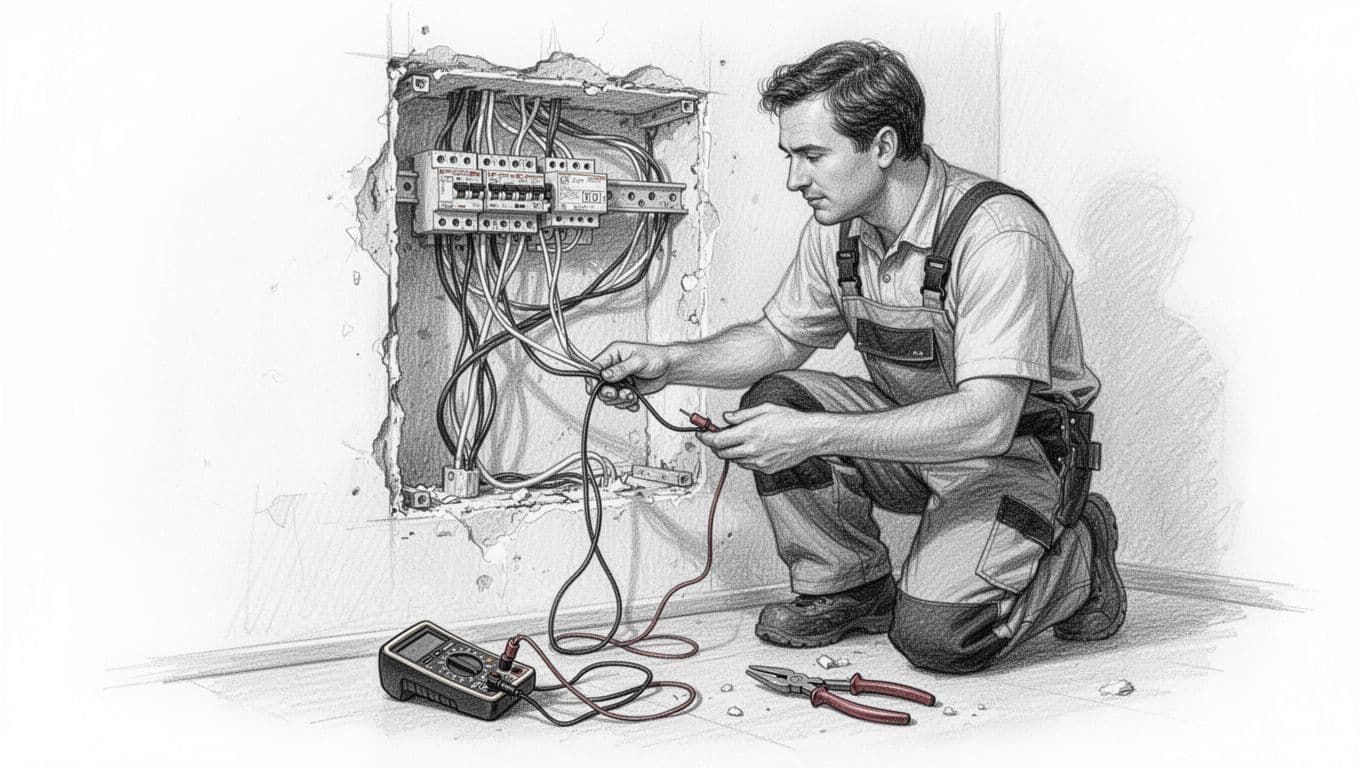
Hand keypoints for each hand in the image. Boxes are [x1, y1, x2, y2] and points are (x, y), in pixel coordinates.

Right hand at [589, 341, 674, 409]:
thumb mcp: (639, 361)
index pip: (594, 367)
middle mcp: (614, 368)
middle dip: (608, 392)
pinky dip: (627, 404)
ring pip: (610, 396)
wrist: (670, 367)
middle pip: (599, 385)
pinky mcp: (626, 389)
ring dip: (620, 399)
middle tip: (617, 394)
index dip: (591, 379)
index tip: (594, 388)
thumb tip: (605, 374)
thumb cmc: (656, 357)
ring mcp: (620, 380)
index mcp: (613, 355)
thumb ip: (621, 369)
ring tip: (632, 395)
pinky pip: (620, 401)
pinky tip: (635, 401)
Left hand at [695, 403, 822, 473]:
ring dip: (732, 451)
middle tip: (718, 436)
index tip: (702, 434)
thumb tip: (727, 418)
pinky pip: (748, 465)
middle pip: (723, 453)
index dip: (706, 438)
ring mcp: (759, 461)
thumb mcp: (764, 409)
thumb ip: (742, 415)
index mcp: (750, 432)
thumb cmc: (790, 420)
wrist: (810, 436)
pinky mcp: (767, 469)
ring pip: (735, 460)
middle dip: (717, 445)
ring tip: (742, 440)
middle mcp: (752, 449)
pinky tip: (755, 448)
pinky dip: (746, 457)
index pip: (718, 440)